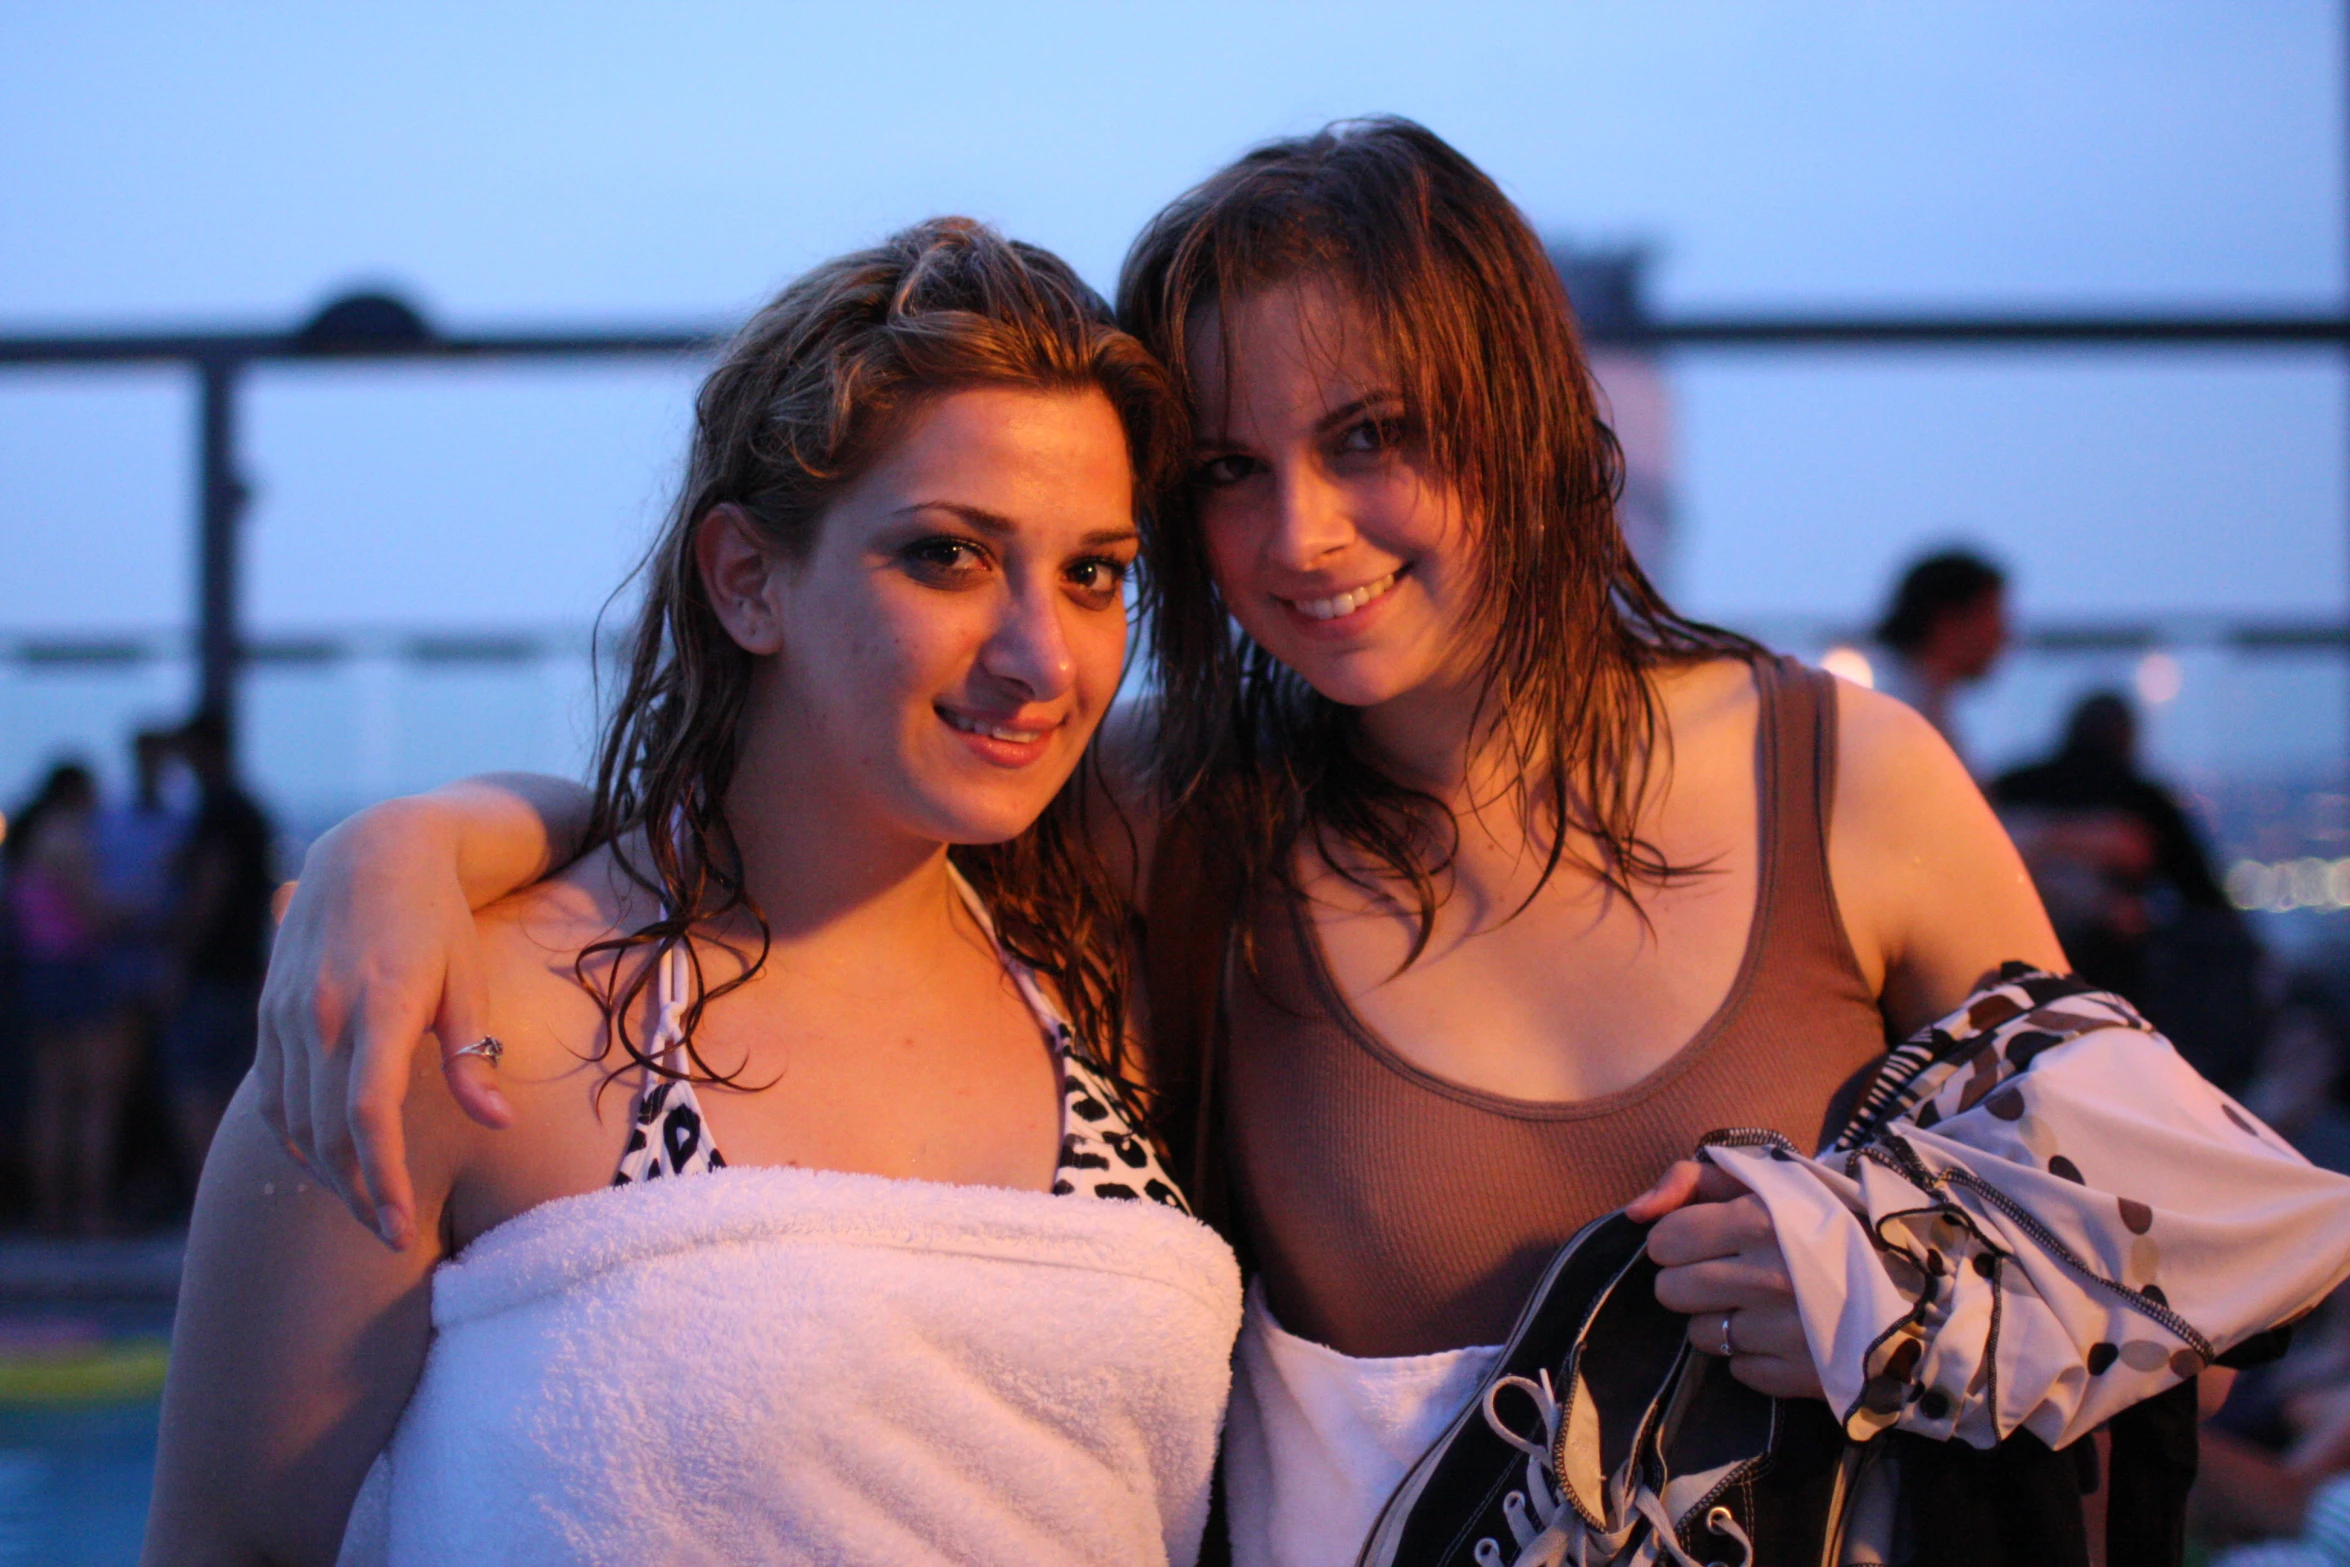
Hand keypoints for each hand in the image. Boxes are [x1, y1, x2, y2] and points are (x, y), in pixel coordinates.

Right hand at [254, 800, 511, 1249]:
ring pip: (295, 1121)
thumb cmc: (438, 919)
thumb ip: (474, 1057)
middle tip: (394, 1236)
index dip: (384, 1180)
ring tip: (369, 1207)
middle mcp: (320, 1015)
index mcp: (379, 1008)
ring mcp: (285, 1014)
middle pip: (330, 1132)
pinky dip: (297, 1136)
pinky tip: (326, 1160)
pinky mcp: (268, 1012)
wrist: (371, 851)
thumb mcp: (469, 981)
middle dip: (360, 1194)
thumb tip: (498, 1124)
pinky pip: (274, 1094)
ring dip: (328, 1173)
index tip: (402, 1228)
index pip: (369, 1115)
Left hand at [1628, 1159, 1824, 1400]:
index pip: (1665, 1241)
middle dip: (1689, 1281)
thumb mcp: (1763, 1180)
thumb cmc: (1825, 1221)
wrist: (1918, 1282)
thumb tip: (1636, 1213)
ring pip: (1701, 1336)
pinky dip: (1754, 1356)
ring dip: (1721, 1320)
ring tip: (1758, 1303)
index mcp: (1761, 1219)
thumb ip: (1689, 1179)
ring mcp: (1788, 1332)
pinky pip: (1740, 1372)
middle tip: (1724, 1273)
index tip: (1702, 1239)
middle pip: (1671, 1292)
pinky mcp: (1805, 1376)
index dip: (1676, 1240)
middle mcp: (1772, 1277)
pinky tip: (1782, 1334)